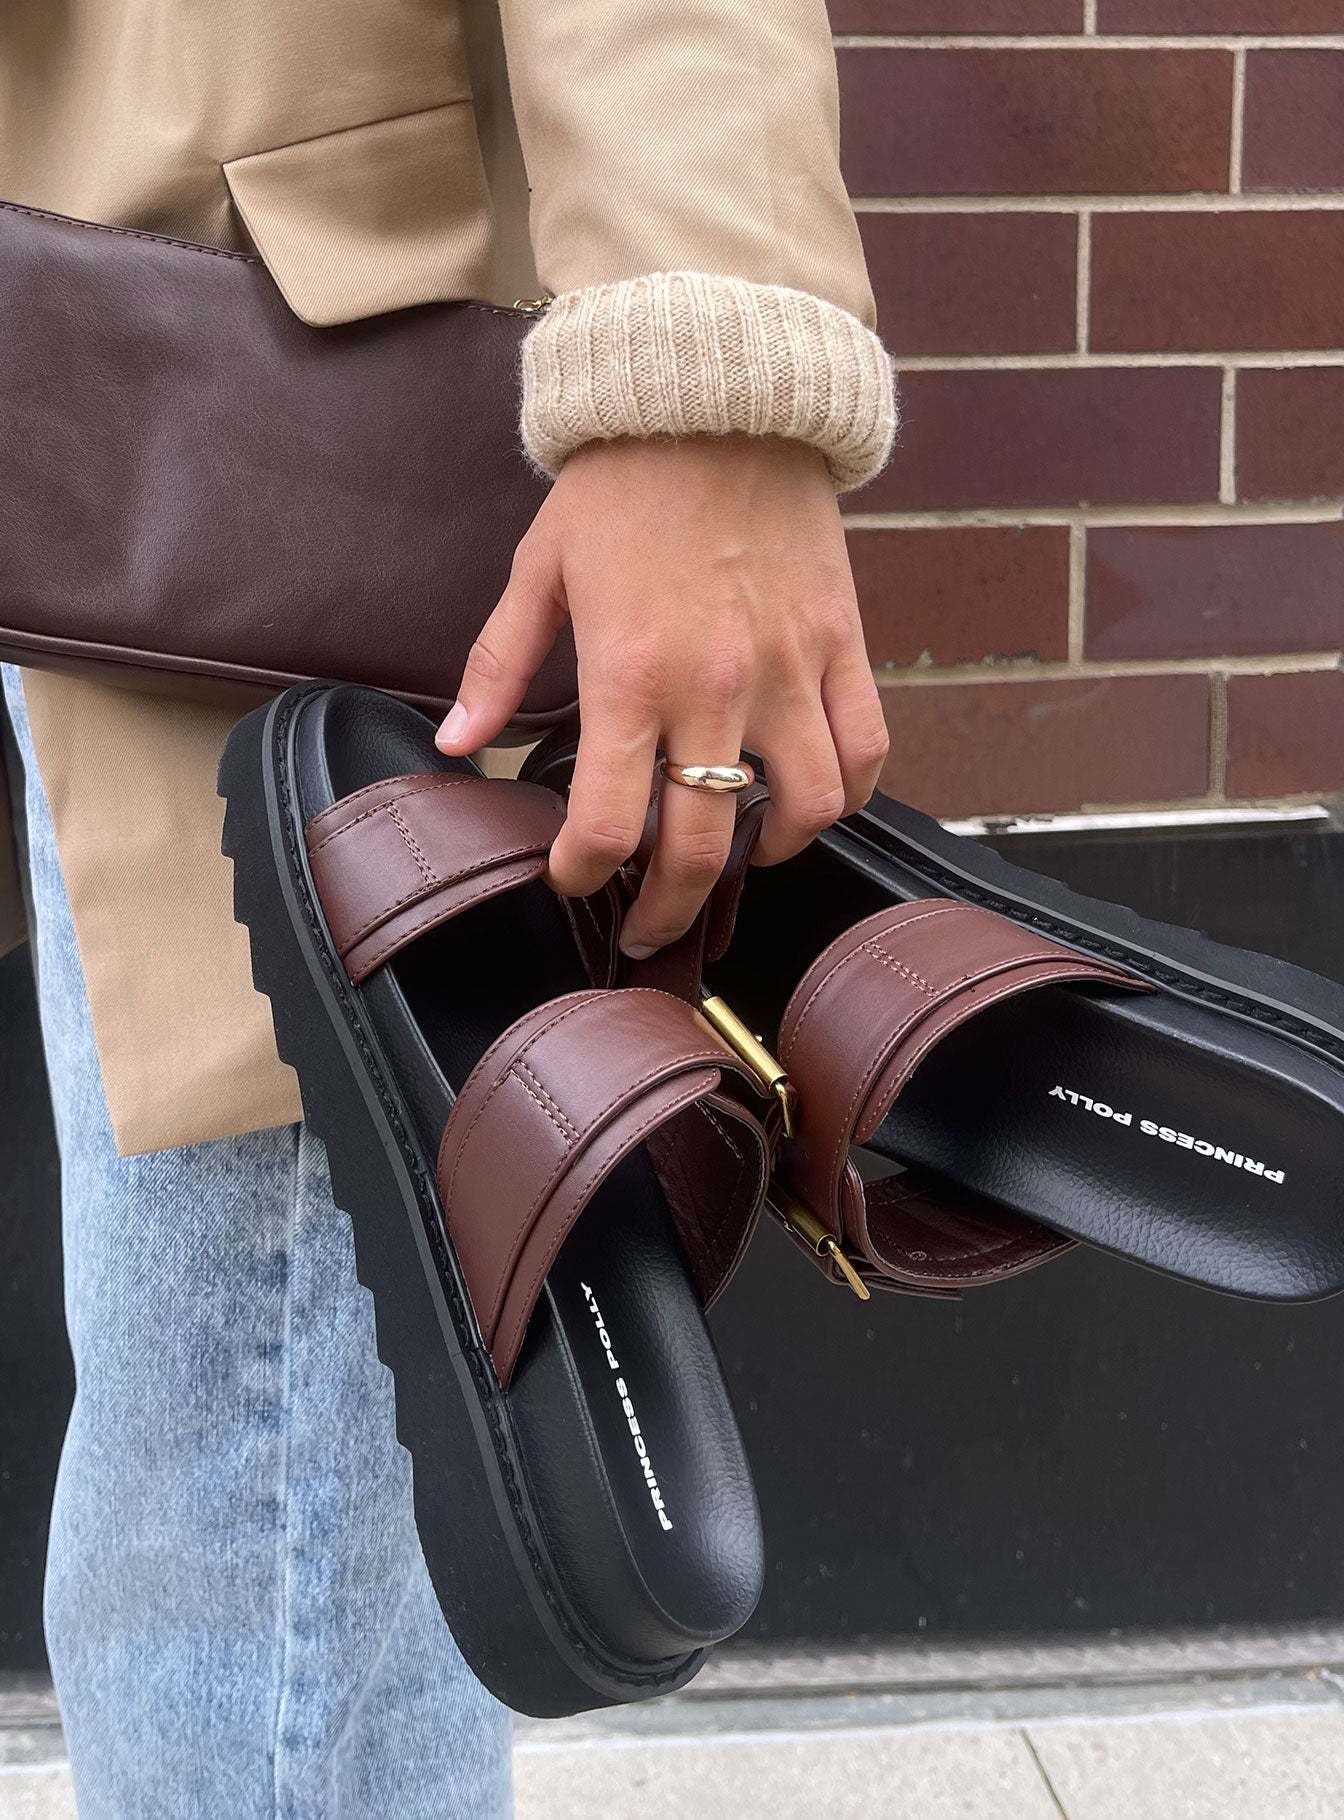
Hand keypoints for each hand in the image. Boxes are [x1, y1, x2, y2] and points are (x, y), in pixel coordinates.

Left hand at [435, 433, 887, 957]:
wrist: (718, 393)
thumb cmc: (622, 481)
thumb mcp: (540, 567)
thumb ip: (498, 664)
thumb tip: (455, 742)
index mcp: (627, 674)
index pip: (607, 823)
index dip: (584, 873)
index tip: (575, 878)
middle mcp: (715, 689)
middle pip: (702, 846)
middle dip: (670, 906)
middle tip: (653, 925)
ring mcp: (789, 670)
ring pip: (807, 811)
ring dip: (770, 854)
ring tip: (742, 854)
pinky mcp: (842, 644)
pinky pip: (866, 748)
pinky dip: (847, 793)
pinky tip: (813, 798)